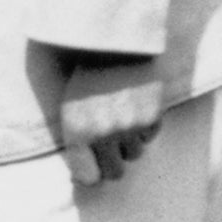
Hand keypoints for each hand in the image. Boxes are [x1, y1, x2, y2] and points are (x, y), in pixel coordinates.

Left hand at [40, 44, 168, 187]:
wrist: (115, 44)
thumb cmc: (87, 76)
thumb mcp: (70, 108)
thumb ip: (76, 142)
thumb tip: (85, 176)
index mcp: (77, 132)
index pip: (88, 177)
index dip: (90, 173)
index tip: (92, 167)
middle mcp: (103, 135)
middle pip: (115, 173)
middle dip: (111, 163)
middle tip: (109, 147)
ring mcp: (129, 127)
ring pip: (134, 155)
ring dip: (128, 143)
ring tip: (121, 119)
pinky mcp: (151, 118)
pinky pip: (150, 137)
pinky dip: (144, 128)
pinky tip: (135, 108)